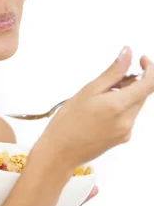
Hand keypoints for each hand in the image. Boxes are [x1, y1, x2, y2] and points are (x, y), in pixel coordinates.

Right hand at [35, 48, 153, 170]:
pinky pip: (128, 118)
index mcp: (119, 106)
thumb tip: (128, 53)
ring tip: (100, 97)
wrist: (60, 152)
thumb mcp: (89, 91)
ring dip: (126, 96)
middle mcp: (127, 120)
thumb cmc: (68, 122)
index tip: (141, 60)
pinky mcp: (122, 139)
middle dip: (133, 82)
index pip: (150, 84)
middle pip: (142, 94)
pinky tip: (100, 111)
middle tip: (111, 80)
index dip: (149, 68)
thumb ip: (113, 72)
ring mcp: (126, 131)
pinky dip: (121, 109)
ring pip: (135, 106)